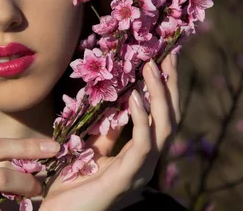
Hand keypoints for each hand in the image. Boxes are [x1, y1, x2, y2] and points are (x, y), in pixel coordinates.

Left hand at [40, 54, 179, 210]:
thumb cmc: (72, 189)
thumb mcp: (92, 152)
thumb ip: (107, 133)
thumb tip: (116, 107)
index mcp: (141, 156)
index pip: (161, 117)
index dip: (165, 89)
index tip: (163, 59)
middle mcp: (147, 163)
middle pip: (170, 118)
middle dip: (170, 85)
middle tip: (168, 54)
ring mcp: (141, 171)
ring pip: (164, 128)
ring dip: (159, 95)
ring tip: (152, 67)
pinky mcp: (128, 178)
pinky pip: (143, 144)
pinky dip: (142, 119)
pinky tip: (135, 97)